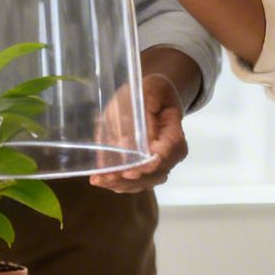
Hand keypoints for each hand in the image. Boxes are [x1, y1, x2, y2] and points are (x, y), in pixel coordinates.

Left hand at [89, 73, 188, 192]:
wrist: (153, 100)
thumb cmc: (152, 93)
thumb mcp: (150, 91)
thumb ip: (146, 107)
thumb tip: (141, 135)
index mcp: (174, 132)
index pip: (169, 151)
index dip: (152, 163)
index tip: (134, 171)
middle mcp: (170, 154)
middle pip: (156, 173)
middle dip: (132, 178)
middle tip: (110, 177)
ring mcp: (158, 165)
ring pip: (144, 182)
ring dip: (122, 184)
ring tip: (100, 180)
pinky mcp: (143, 169)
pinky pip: (134, 182)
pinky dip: (117, 184)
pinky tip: (101, 180)